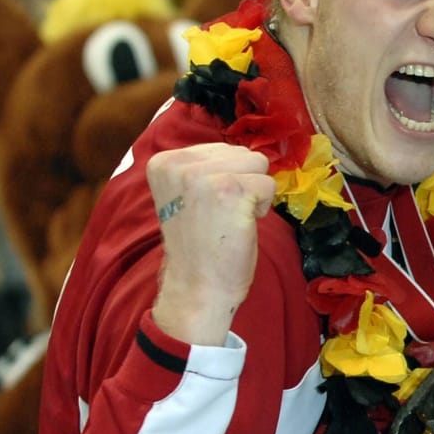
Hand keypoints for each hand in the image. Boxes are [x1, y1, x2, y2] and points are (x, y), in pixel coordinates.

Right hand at [147, 143, 275, 345]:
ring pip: (259, 165)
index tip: (208, 207)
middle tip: (222, 215)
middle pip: (243, 153)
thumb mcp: (188, 193)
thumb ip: (205, 167)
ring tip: (230, 218)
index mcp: (164, 162)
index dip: (227, 178)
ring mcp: (204, 175)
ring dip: (254, 194)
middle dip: (243, 183)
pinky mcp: (231, 189)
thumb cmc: (200, 243)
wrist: (198, 285)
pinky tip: (240, 225)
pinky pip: (269, 185)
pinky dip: (263, 207)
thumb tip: (247, 151)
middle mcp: (179, 164)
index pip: (222, 149)